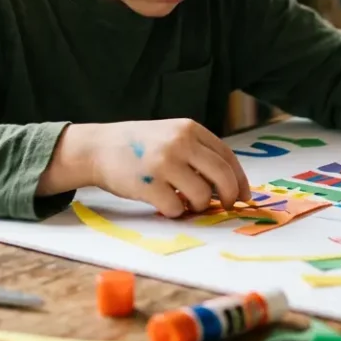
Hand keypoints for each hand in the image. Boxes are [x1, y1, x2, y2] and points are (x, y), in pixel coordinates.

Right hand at [81, 119, 250, 216]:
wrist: (97, 148)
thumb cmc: (139, 146)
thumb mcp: (171, 135)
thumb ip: (197, 152)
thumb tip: (229, 185)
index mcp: (189, 128)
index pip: (227, 156)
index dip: (239, 179)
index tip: (244, 196)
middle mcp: (179, 142)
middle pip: (222, 176)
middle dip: (230, 196)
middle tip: (227, 206)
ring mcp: (163, 163)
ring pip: (202, 196)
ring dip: (198, 205)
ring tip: (185, 201)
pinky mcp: (148, 184)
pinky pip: (176, 208)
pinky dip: (175, 211)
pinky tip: (165, 203)